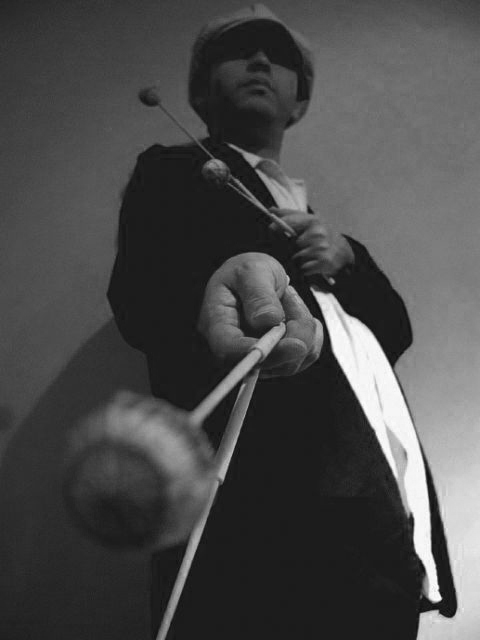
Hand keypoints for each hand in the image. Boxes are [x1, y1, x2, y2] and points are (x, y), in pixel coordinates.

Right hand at [197, 252, 322, 376]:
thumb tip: (266, 321)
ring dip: (303, 330)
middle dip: (293, 336)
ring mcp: (256, 358)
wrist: (257, 278)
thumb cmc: (248, 272)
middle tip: (294, 300)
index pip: (228, 350)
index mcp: (217, 324)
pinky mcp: (277, 361)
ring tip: (290, 301)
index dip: (257, 353)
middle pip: (265, 363)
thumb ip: (258, 294)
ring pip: (290, 363)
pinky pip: (305, 358)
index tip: (291, 344)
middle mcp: (234, 348)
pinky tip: (297, 314)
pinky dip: (311, 335)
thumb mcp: (252, 270)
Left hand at [270, 208, 353, 277]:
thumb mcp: (310, 223)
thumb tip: (270, 210)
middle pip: (289, 245)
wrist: (344, 255)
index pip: (287, 222)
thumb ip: (290, 216)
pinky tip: (312, 266)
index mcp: (313, 220)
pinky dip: (304, 271)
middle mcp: (318, 232)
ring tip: (308, 258)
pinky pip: (302, 269)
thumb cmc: (323, 238)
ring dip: (298, 262)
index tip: (271, 233)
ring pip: (295, 258)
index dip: (274, 229)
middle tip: (299, 250)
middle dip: (289, 250)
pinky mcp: (323, 262)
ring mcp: (321, 247)